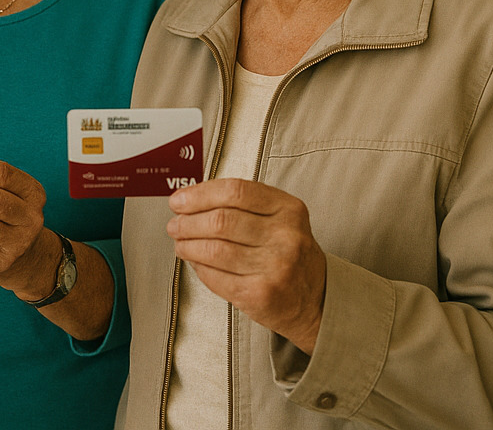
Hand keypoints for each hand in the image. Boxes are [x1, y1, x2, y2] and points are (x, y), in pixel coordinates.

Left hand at [167, 178, 326, 352]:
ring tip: (180, 243)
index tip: (180, 200)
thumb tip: (189, 200)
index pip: (235, 191)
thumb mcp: (280, 219)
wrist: (317, 299)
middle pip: (220, 220)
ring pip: (213, 249)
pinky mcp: (261, 293)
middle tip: (175, 224)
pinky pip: (215, 276)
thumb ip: (242, 205)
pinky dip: (198, 266)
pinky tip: (195, 261)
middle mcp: (286, 236)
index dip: (199, 194)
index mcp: (289, 209)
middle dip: (187, 222)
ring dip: (187, 244)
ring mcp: (275, 266)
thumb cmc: (288, 253)